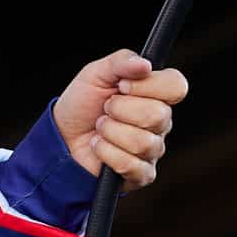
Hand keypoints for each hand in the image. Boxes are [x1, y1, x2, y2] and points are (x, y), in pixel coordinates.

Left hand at [52, 48, 187, 191]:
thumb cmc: (82, 105)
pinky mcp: (141, 174)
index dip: (148, 85)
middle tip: (105, 110)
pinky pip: (131, 165)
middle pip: (158, 115)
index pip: (176, 86)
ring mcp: (152, 149)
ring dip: (110, 132)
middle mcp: (160, 122)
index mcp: (157, 94)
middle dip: (120, 110)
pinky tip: (98, 147)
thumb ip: (121, 62)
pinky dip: (106, 154)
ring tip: (99, 128)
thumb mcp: (95, 74)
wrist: (60, 137)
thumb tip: (145, 65)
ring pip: (143, 142)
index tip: (122, 86)